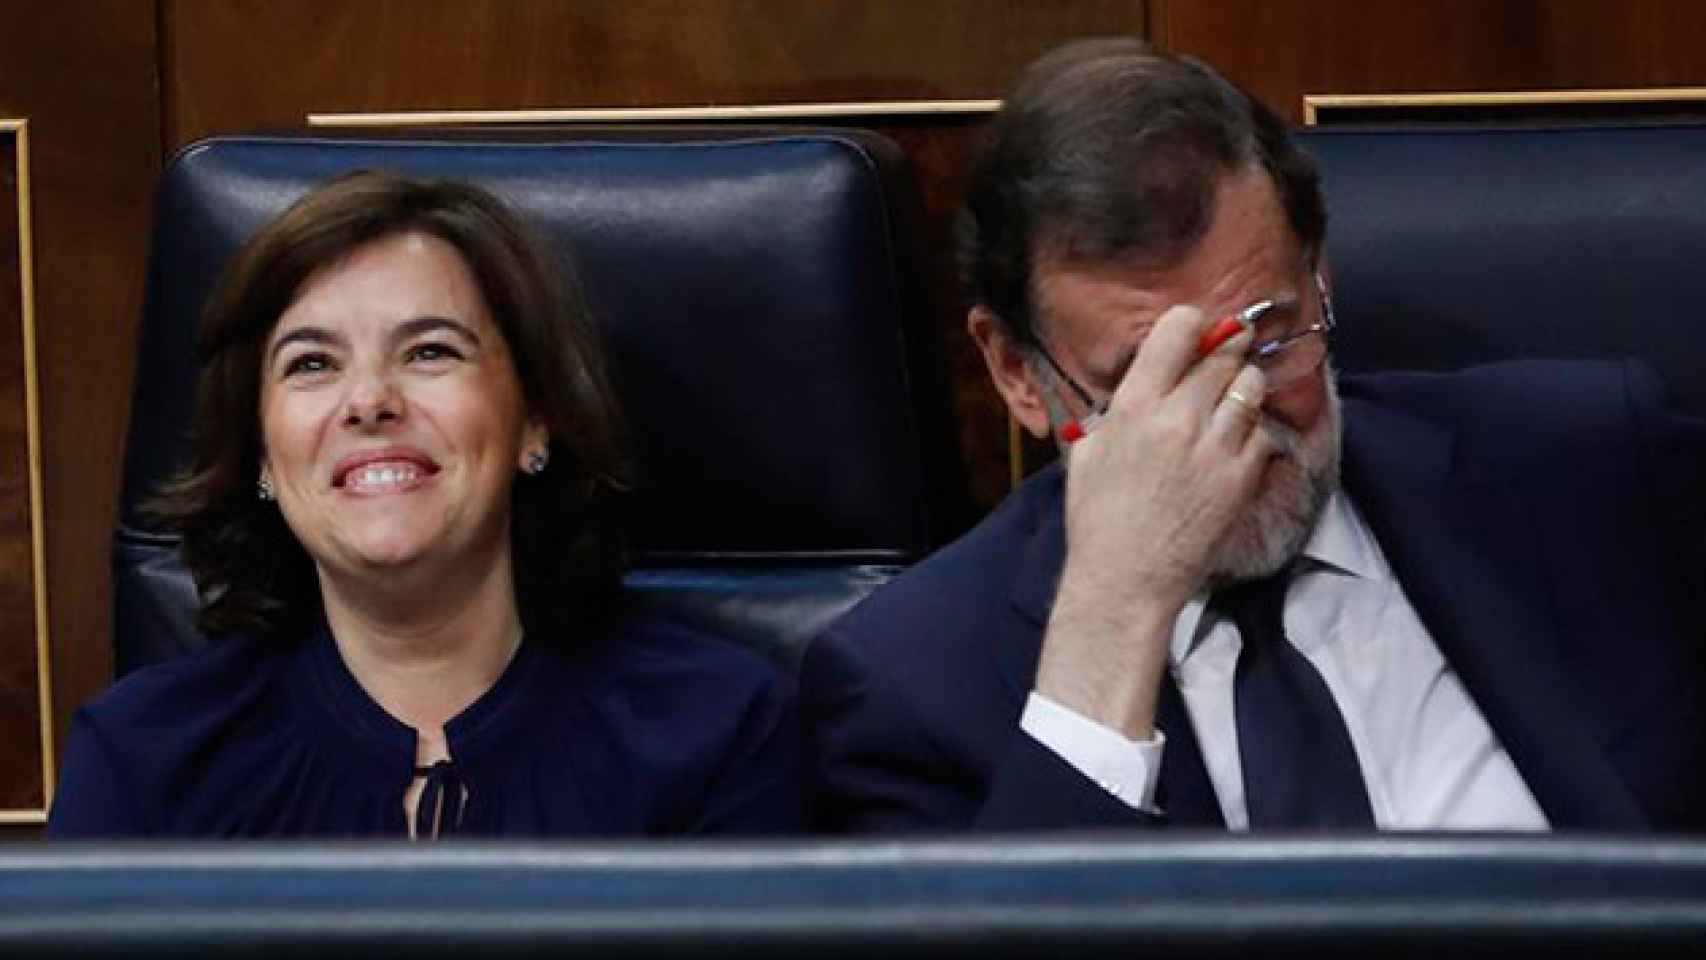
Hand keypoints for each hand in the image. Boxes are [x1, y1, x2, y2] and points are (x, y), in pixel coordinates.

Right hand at [1035, 305, 1275, 738]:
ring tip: (1231, 401)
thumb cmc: (1098, 519)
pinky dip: (1253, 432)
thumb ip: (1118, 408)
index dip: (1194, 326)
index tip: (1198, 334)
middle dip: (1227, 351)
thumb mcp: (1090, 451)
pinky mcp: (1241, 476)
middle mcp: (1178, 417)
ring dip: (1244, 387)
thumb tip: (1146, 380)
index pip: (1180, 328)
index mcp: (1134, 404)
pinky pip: (1263, 432)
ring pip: (1250, 385)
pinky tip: (1236, 445)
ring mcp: (1215, 446)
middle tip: (1229, 353)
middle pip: (1223, 353)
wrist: (1126, 579)